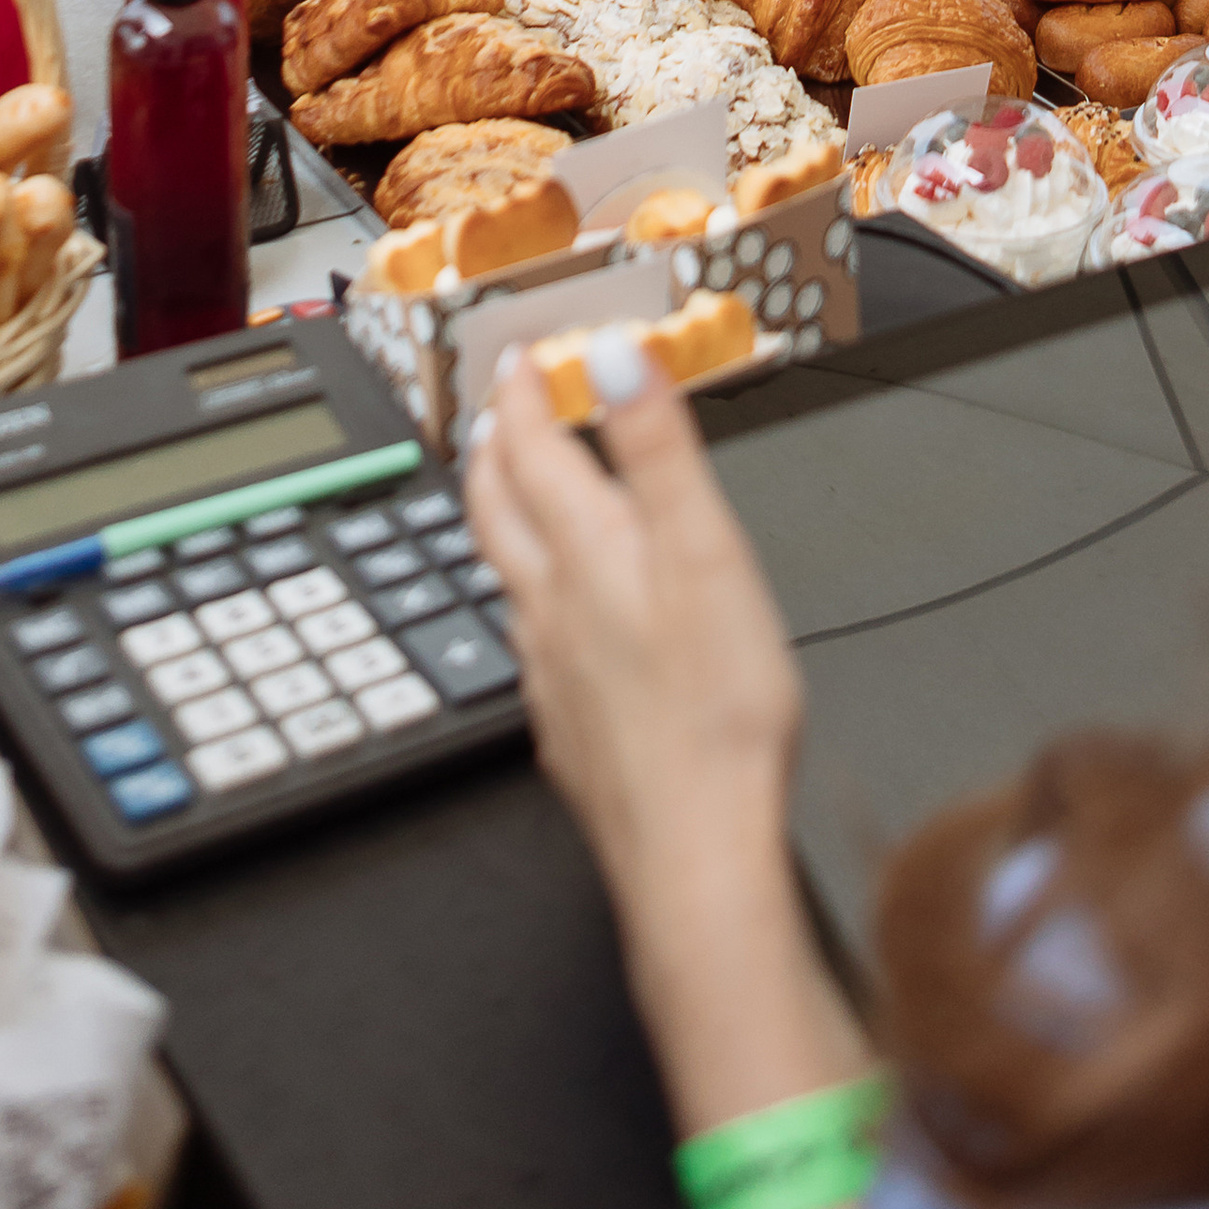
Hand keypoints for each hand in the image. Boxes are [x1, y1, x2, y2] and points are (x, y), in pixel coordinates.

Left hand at [466, 350, 800, 929]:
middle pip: (500, 514)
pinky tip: (555, 626)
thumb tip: (612, 355)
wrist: (695, 853)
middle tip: (494, 418)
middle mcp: (555, 610)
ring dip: (505, 524)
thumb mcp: (704, 553)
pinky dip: (533, 608)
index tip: (516, 360)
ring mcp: (555, 676)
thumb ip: (657, 449)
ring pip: (510, 580)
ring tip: (513, 502)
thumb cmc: (714, 714)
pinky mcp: (572, 733)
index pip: (534, 453)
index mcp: (589, 554)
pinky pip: (533, 650)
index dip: (523, 398)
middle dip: (494, 455)